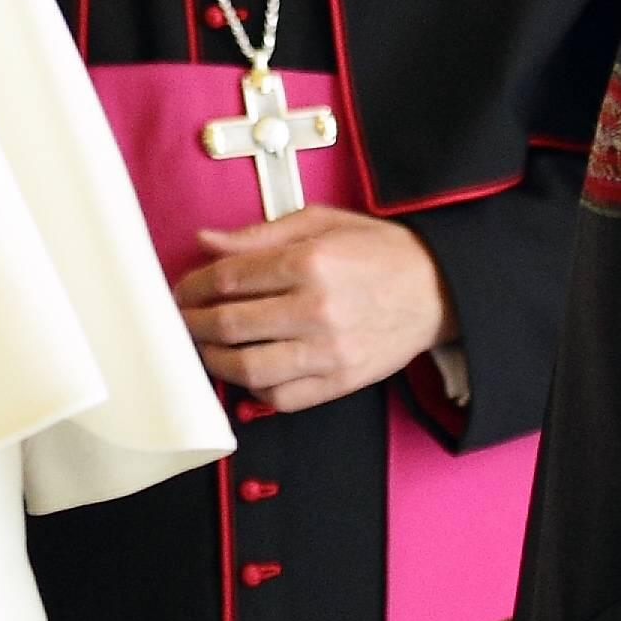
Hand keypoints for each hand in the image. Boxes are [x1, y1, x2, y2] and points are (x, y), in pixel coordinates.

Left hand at [172, 205, 458, 413]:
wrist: (438, 290)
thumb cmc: (379, 251)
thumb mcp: (322, 223)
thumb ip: (259, 234)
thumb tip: (206, 241)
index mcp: (311, 262)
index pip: (230, 278)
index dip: (194, 286)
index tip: (182, 291)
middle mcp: (317, 309)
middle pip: (230, 325)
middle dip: (193, 324)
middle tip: (184, 320)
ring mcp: (329, 352)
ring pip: (248, 369)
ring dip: (214, 360)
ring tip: (206, 348)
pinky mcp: (341, 382)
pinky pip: (281, 398)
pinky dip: (253, 390)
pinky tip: (247, 371)